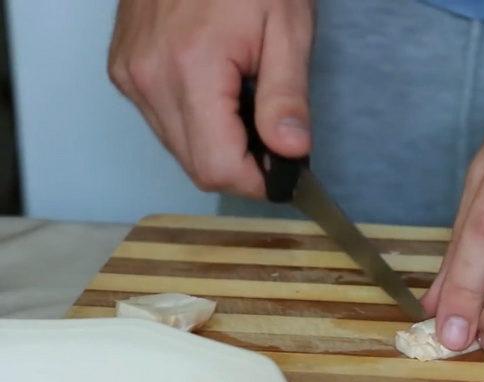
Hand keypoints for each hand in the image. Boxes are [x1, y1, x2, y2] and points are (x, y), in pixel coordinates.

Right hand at [108, 0, 313, 196]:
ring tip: (243, 104)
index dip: (256, 181)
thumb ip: (286, 95)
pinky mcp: (123, 71)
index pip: (217, 167)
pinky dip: (194, 123)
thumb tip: (291, 152)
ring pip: (178, 148)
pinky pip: (162, 122)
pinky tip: (215, 92)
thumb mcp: (286, 28)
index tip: (284, 172)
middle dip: (241, 165)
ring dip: (217, 144)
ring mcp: (131, 76)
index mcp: (191, 70)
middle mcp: (148, 80)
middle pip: (197, 165)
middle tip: (273, 136)